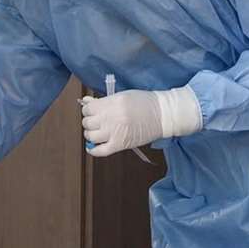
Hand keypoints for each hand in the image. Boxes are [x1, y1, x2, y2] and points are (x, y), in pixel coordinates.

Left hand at [81, 86, 201, 156]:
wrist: (162, 115)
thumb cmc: (144, 103)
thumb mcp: (122, 96)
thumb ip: (103, 101)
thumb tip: (85, 102)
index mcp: (111, 104)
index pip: (88, 109)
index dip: (88, 110)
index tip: (92, 111)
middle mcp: (111, 118)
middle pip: (87, 123)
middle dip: (89, 122)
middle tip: (96, 121)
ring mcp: (115, 133)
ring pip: (90, 136)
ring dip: (91, 134)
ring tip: (97, 132)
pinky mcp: (120, 145)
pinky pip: (100, 151)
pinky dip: (93, 150)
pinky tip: (92, 147)